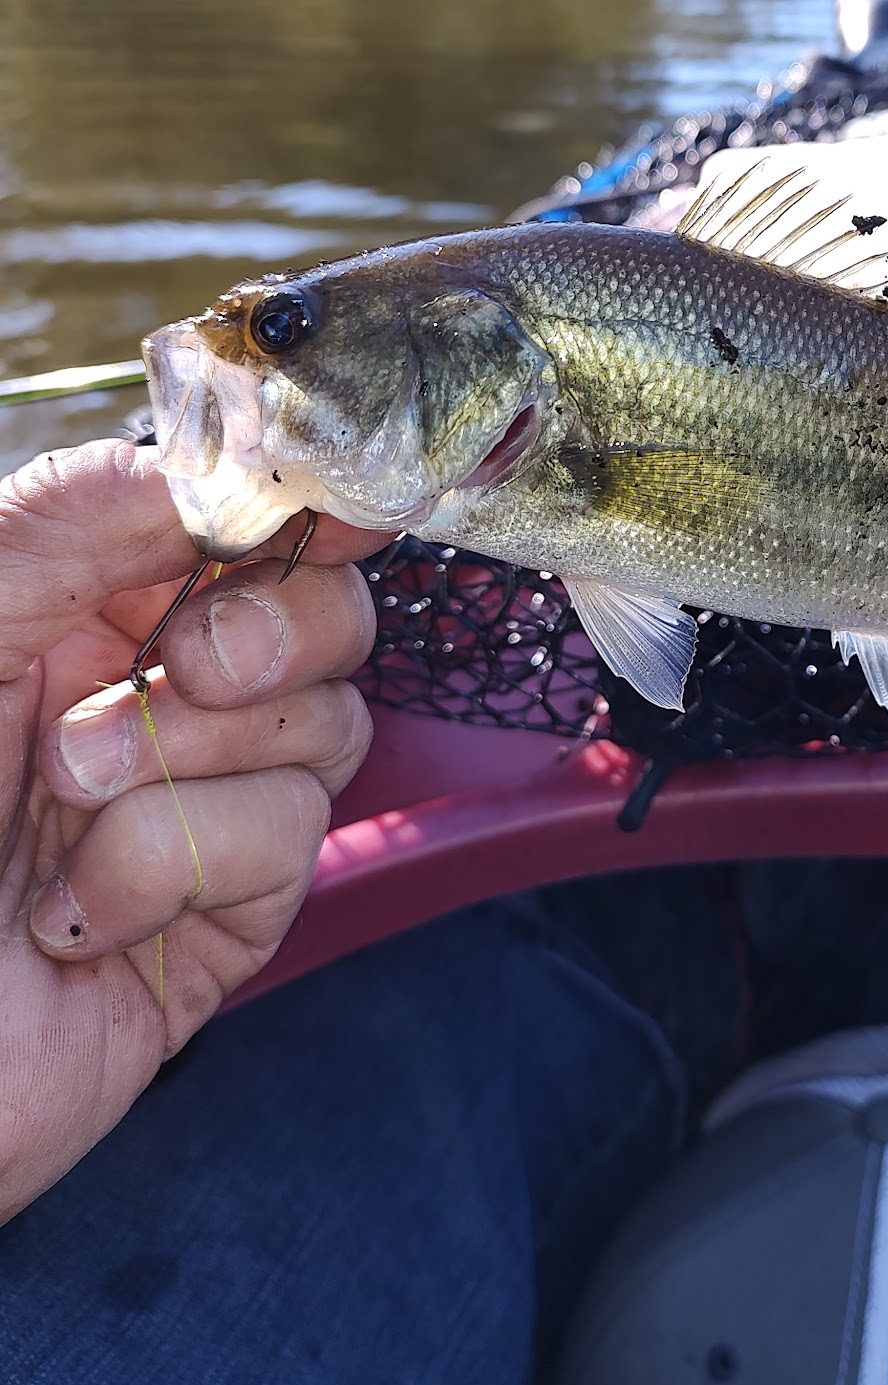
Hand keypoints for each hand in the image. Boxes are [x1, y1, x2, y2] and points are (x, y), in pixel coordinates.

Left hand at [0, 440, 380, 1221]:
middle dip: (270, 633)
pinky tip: (69, 915)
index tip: (324, 509)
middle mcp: (153, 699)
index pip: (237, 529)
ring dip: (188, 761)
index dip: (295, 510)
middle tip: (186, 664)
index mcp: (79, 611)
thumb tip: (213, 465)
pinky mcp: (224, 919)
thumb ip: (70, 524)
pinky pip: (286, 840)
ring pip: (325, 726)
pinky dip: (171, 867)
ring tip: (65, 806)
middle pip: (322, 617)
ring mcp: (199, 808)